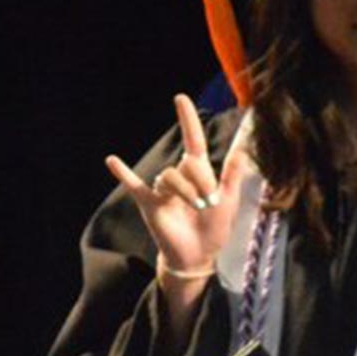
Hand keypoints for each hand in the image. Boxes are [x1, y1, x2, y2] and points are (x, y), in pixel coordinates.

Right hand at [105, 94, 249, 283]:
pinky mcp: (150, 205)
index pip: (193, 141)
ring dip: (185, 190)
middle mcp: (178, 177)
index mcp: (198, 173)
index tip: (180, 98)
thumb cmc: (213, 229)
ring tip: (197, 207)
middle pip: (187, 164)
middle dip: (202, 180)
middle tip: (210, 201)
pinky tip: (112, 161)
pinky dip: (124, 174)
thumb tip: (244, 148)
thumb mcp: (229, 201)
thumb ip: (233, 175)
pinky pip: (135, 186)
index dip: (188, 120)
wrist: (198, 256)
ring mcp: (162, 190)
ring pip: (170, 176)